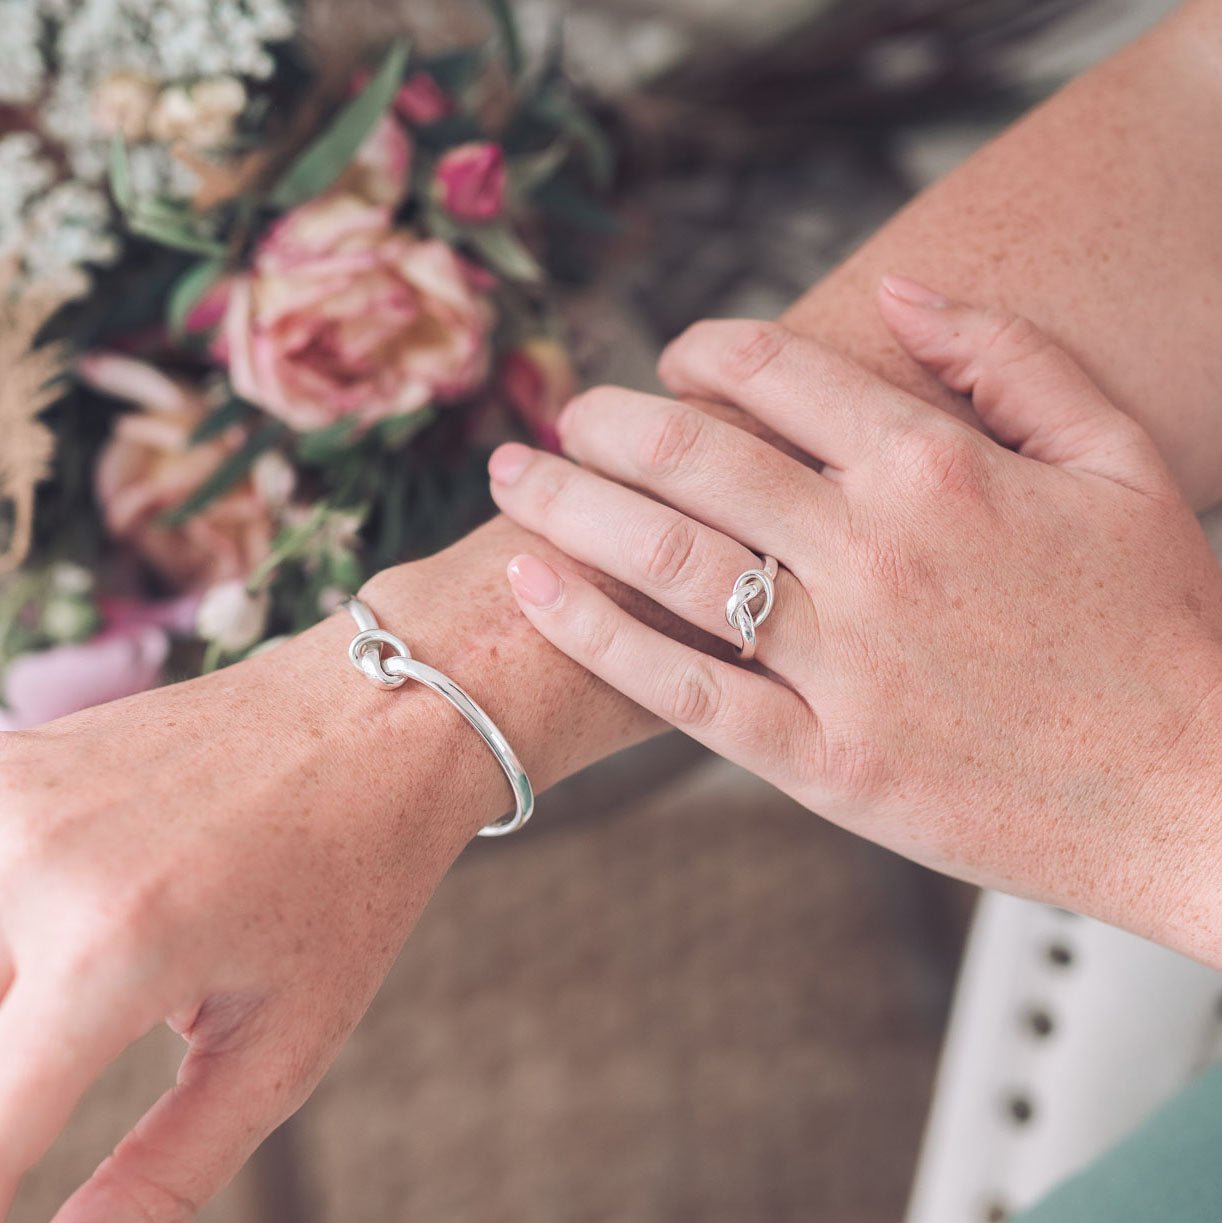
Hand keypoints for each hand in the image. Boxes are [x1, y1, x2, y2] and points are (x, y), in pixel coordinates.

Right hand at [0, 573, 489, 1221]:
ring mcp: (8, 796)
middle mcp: (33, 860)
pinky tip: (52, 937)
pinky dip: (1, 920)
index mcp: (112, 949)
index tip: (21, 1196)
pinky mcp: (6, 759)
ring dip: (2, 1005)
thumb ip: (165, 1169)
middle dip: (6, 1087)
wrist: (377, 721)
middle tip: (89, 1047)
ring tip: (79, 1005)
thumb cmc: (353, 881)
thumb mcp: (284, 1043)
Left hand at [489, 277, 1221, 965]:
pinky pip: (685, 687)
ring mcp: (844, 662)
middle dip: (608, 421)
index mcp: (940, 469)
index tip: (671, 357)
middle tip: (560, 413)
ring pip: (671, 559)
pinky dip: (598, 632)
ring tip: (517, 476)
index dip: (706, 349)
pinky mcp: (826, 762)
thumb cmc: (1162, 626)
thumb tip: (899, 290)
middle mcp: (875, 553)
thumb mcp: (1121, 459)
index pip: (782, 372)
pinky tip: (534, 585)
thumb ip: (1010, 358)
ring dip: (573, 505)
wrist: (1193, 790)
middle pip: (697, 457)